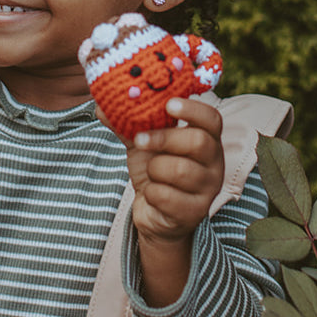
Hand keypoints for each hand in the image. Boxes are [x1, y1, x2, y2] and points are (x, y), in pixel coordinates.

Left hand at [98, 97, 223, 305]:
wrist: (153, 211)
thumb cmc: (154, 171)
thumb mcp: (142, 143)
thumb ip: (127, 123)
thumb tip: (102, 106)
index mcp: (206, 138)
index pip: (211, 119)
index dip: (192, 109)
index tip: (168, 104)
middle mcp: (214, 162)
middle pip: (198, 142)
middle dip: (163, 139)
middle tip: (139, 139)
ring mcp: (207, 188)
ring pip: (180, 170)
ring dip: (154, 169)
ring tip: (151, 173)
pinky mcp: (194, 211)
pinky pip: (166, 196)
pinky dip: (150, 193)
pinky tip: (152, 194)